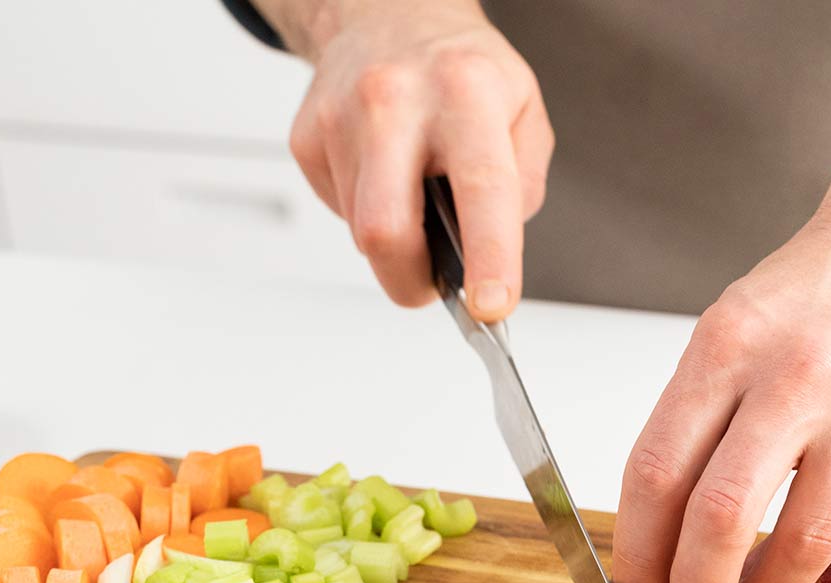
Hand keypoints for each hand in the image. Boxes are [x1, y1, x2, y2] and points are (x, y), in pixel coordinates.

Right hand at [286, 0, 551, 319]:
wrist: (390, 15)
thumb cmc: (462, 71)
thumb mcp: (524, 111)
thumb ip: (521, 186)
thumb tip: (493, 253)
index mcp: (466, 92)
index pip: (481, 187)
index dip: (488, 256)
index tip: (490, 305)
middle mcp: (398, 100)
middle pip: (386, 229)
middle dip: (410, 279)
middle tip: (434, 285)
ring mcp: (342, 116)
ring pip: (362, 231)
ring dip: (395, 240)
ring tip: (415, 196)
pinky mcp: (307, 136)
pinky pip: (340, 211)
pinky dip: (367, 213)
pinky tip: (384, 176)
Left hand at [609, 160, 830, 582]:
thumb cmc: (810, 295)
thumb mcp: (731, 331)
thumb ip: (698, 423)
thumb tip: (662, 535)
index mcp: (725, 346)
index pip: (657, 471)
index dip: (638, 549)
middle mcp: (792, 376)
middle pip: (721, 515)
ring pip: (802, 538)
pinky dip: (817, 551)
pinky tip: (798, 557)